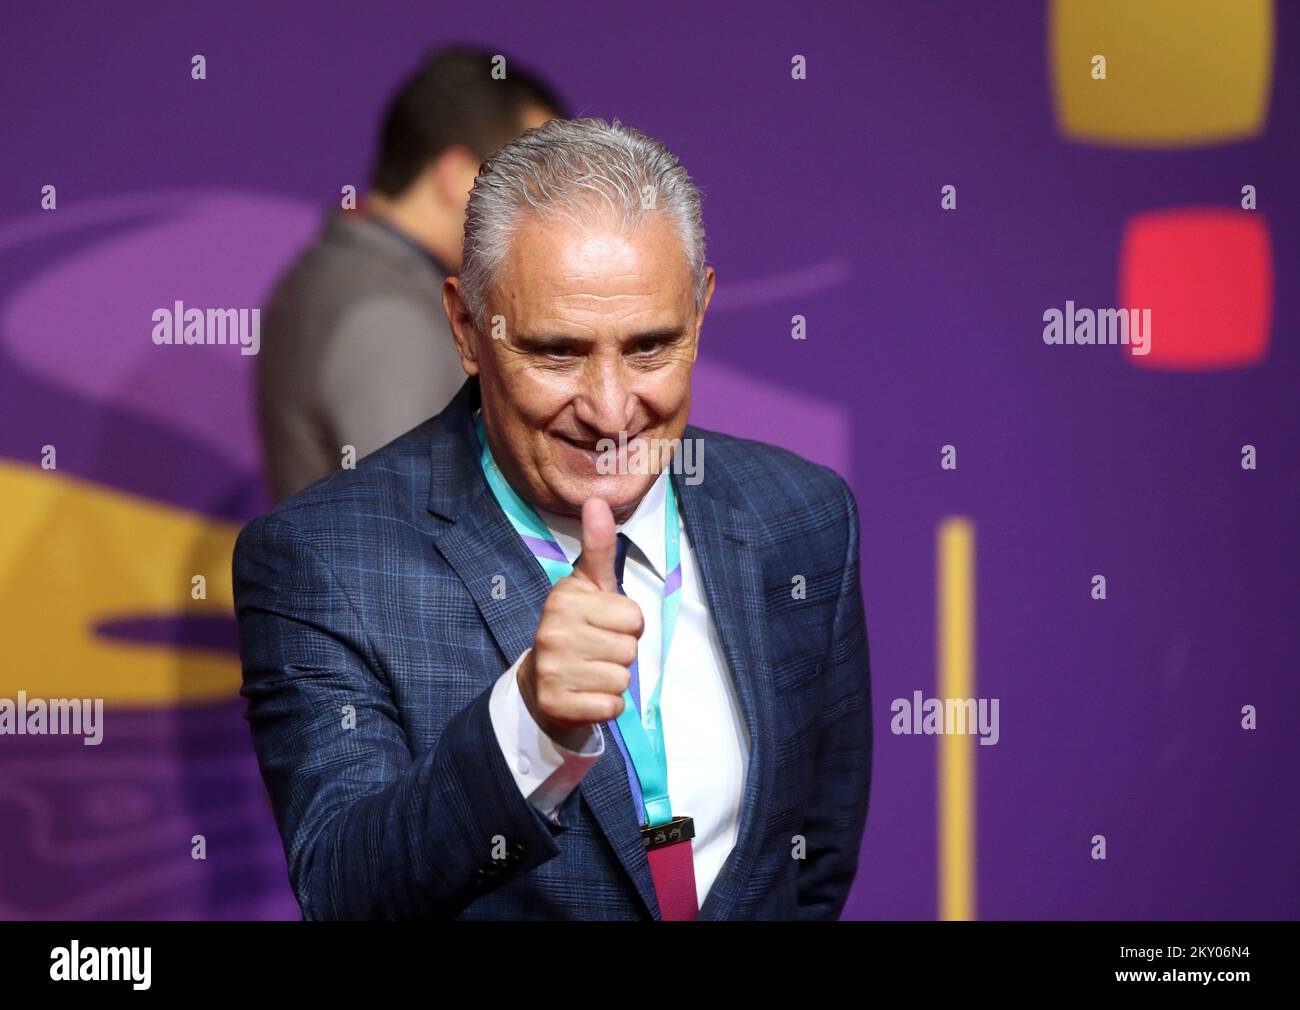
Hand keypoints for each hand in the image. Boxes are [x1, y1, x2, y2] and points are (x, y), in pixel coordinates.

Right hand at [518, 498, 643, 749]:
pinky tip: (587, 695)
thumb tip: (597, 499)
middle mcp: (552, 631)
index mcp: (564, 598)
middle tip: (598, 652)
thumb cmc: (577, 628)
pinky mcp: (557, 704)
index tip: (604, 624)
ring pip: (622, 678)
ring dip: (614, 679)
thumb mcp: (590, 585)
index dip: (627, 624)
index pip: (634, 616)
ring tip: (591, 672)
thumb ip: (599, 545)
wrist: (541, 684)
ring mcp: (552, 670)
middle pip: (630, 648)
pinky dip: (607, 705)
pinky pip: (612, 706)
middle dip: (622, 653)